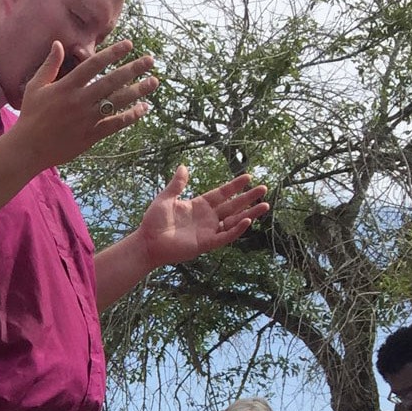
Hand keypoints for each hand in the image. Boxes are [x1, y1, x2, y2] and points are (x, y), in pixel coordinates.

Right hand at [10, 38, 156, 170]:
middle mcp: (79, 101)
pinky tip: (143, 108)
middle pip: (111, 81)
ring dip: (138, 91)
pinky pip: (115, 124)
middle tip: (150, 60)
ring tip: (154, 81)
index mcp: (66, 87)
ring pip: (117, 102)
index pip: (94, 65)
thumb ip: (49, 65)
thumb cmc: (30, 116)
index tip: (129, 44)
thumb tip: (58, 43)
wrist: (27, 149)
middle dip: (133, 69)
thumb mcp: (35, 87)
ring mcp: (86, 119)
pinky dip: (131, 116)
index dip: (113, 53)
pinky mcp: (90, 135)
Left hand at [133, 166, 269, 267]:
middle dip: (248, 198)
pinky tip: (246, 220)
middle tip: (264, 189)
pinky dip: (236, 229)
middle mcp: (207, 218)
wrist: (146, 242)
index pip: (222, 194)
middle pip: (233, 206)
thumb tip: (183, 166)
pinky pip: (224, 236)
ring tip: (265, 205)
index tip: (248, 177)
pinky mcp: (205, 244)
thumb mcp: (165, 199)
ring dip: (249, 214)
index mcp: (199, 206)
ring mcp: (208, 231)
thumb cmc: (153, 222)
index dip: (234, 186)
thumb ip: (177, 184)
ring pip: (234, 221)